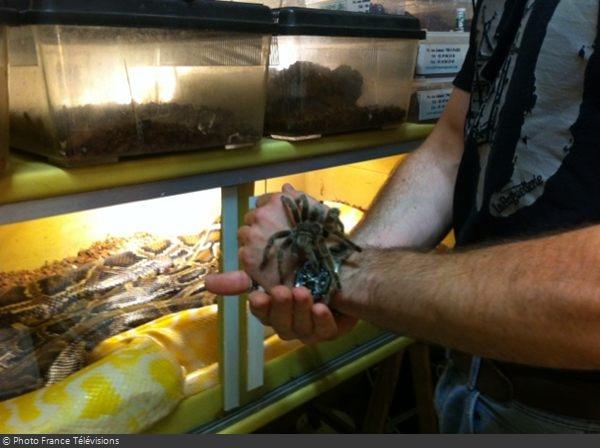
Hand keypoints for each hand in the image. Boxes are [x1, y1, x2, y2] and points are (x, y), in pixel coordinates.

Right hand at [204, 271, 357, 343]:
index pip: (261, 312)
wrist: (345, 269)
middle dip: (280, 308)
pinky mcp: (330, 329)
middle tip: (282, 290)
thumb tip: (206, 282)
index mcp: (273, 307)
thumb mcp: (277, 264)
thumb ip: (247, 272)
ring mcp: (310, 328)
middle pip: (280, 324)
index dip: (259, 307)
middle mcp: (289, 321)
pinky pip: (325, 331)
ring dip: (300, 311)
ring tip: (303, 292)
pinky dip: (321, 320)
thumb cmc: (306, 268)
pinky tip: (321, 307)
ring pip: (300, 329)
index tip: (257, 296)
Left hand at [238, 183, 324, 289]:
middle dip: (259, 226)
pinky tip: (266, 262)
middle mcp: (261, 215)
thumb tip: (285, 187)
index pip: (261, 203)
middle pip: (250, 218)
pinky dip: (252, 257)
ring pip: (244, 235)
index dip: (268, 213)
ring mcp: (252, 236)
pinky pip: (243, 253)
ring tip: (268, 251)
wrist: (320, 266)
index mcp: (276, 202)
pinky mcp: (248, 256)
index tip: (274, 223)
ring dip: (252, 240)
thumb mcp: (315, 210)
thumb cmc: (322, 236)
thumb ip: (297, 197)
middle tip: (272, 238)